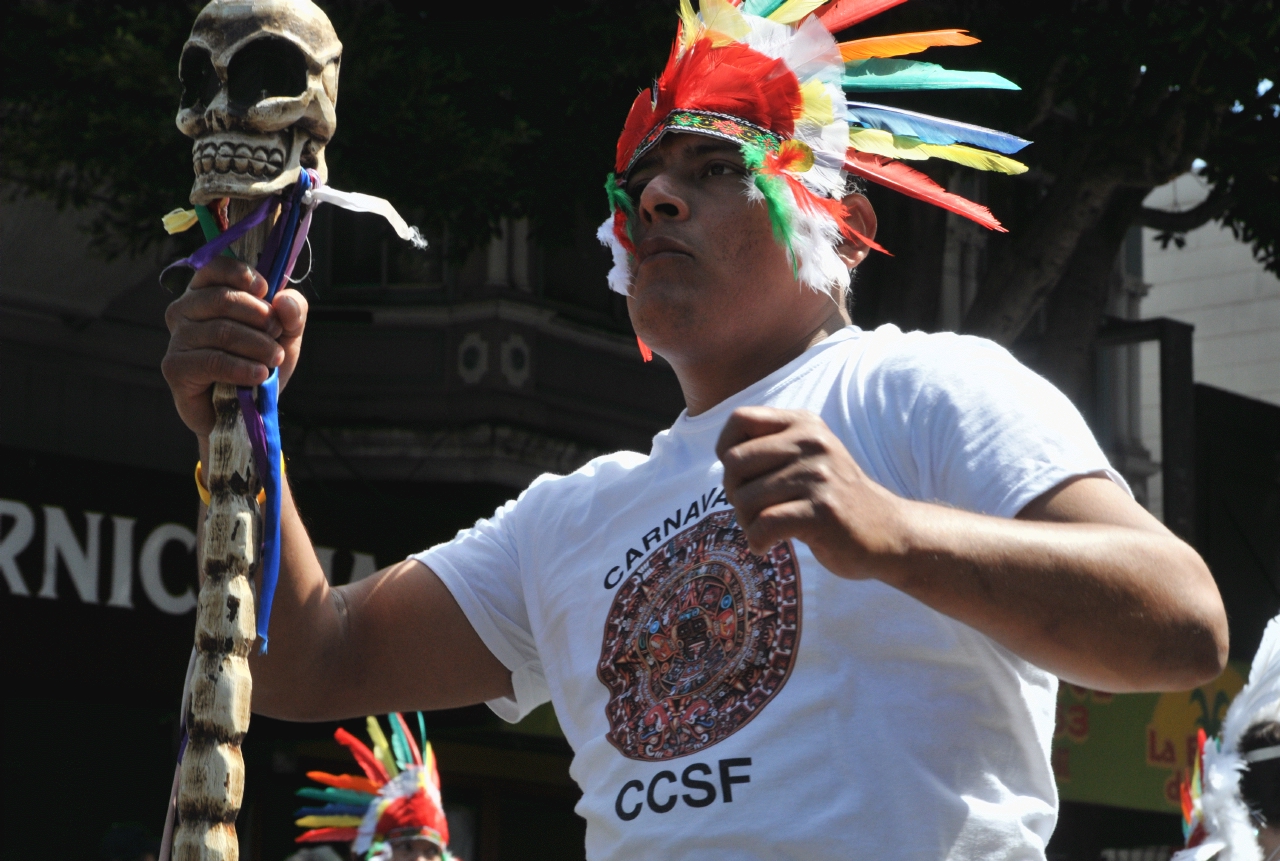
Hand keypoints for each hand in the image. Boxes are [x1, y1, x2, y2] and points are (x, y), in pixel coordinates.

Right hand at [161, 256, 307, 436]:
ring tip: (274, 359)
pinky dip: (243, 368)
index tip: (266, 290)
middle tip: (277, 335)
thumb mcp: (286, 334)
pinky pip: (213, 361)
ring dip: (258, 346)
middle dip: (260, 317)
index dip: (243, 274)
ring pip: (221, 331)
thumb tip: (283, 301)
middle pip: (223, 299)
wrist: (246, 410)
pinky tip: (260, 375)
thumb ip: (293, 312)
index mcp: (206, 292)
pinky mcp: (175, 367)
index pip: (215, 267)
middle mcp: (184, 310)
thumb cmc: (260, 362)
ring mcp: (177, 338)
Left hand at [717, 406, 908, 578]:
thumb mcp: (810, 457)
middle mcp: (813, 443)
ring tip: (765, 530)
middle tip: (752, 511)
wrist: (889, 533)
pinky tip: (766, 546)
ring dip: (746, 522)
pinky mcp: (822, 513)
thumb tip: (724, 453)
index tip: (742, 476)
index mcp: (805, 425)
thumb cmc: (834, 498)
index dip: (726, 450)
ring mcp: (819, 477)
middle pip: (735, 462)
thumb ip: (772, 445)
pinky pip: (763, 525)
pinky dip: (756, 541)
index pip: (740, 420)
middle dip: (734, 492)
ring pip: (746, 498)